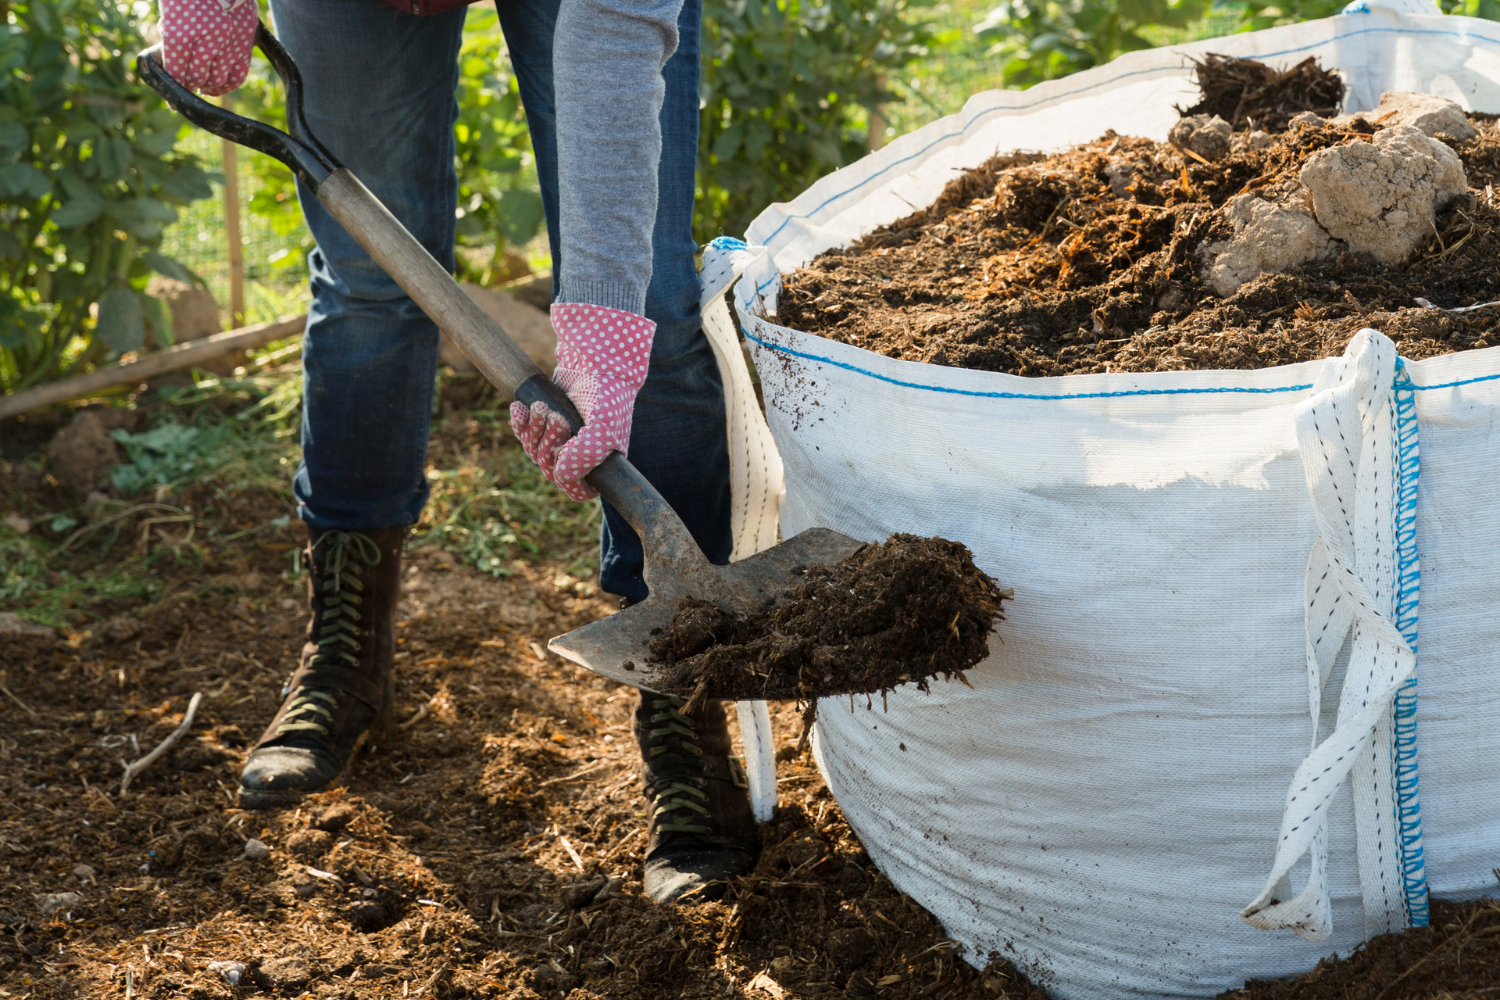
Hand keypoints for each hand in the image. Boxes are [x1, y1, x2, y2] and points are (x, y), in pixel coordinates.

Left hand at [158, 0, 257, 96]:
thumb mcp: (171, 10)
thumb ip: (171, 35)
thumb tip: (172, 64)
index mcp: (180, 31)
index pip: (175, 70)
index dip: (172, 85)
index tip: (171, 95)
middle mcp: (206, 40)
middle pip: (196, 77)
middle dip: (188, 85)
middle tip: (186, 87)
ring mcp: (228, 42)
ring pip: (217, 80)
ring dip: (207, 87)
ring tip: (201, 86)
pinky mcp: (245, 43)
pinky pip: (237, 75)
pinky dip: (226, 85)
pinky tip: (218, 84)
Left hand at [509, 303, 653, 501]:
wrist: (596, 362)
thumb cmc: (606, 396)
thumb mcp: (602, 428)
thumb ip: (584, 456)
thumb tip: (558, 475)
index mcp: (599, 463)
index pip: (577, 491)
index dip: (567, 480)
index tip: (562, 455)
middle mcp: (579, 456)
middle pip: (550, 470)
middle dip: (546, 443)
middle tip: (555, 416)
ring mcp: (561, 440)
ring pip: (535, 451)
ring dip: (533, 429)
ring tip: (540, 407)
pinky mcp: (544, 424)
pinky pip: (524, 434)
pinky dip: (519, 422)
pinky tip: (518, 407)